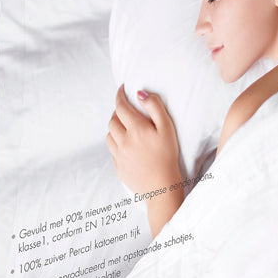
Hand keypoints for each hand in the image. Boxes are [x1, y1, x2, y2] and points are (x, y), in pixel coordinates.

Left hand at [106, 84, 183, 235]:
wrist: (162, 188)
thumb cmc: (168, 156)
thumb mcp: (167, 128)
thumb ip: (154, 107)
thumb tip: (140, 94)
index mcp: (136, 129)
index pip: (121, 106)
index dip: (119, 95)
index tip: (121, 89)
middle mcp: (123, 141)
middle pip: (112, 120)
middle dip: (118, 113)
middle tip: (126, 111)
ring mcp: (119, 155)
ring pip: (109, 136)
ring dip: (115, 128)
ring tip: (126, 129)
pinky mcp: (118, 168)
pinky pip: (113, 151)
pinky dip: (117, 144)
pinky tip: (128, 147)